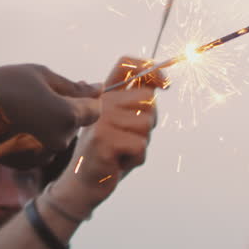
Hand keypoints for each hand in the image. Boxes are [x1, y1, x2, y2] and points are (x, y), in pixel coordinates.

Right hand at [0, 64, 100, 161]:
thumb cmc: (4, 86)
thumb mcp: (41, 75)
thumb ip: (73, 86)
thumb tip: (99, 88)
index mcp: (68, 117)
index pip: (95, 110)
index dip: (87, 99)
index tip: (73, 90)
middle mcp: (61, 141)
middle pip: (75, 124)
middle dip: (65, 110)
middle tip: (41, 95)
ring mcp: (44, 155)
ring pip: (57, 136)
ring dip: (49, 124)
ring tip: (24, 109)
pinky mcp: (28, 163)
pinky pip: (41, 147)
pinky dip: (35, 137)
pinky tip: (16, 124)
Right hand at [45, 56, 165, 214]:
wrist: (83, 183)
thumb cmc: (109, 152)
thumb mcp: (124, 122)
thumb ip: (138, 101)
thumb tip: (162, 82)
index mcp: (105, 94)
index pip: (126, 64)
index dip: (151, 68)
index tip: (166, 84)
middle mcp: (101, 101)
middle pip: (148, 98)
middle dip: (148, 122)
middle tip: (127, 138)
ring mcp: (100, 119)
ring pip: (147, 124)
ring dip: (141, 143)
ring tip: (120, 151)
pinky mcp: (102, 140)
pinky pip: (140, 145)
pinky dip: (135, 159)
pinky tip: (118, 162)